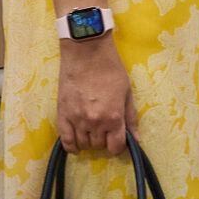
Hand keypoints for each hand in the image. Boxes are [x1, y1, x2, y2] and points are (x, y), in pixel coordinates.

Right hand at [56, 38, 136, 155]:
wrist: (86, 51)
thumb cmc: (110, 68)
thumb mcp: (126, 92)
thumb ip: (130, 118)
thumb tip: (135, 139)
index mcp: (114, 117)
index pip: (116, 147)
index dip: (118, 145)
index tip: (117, 138)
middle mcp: (95, 122)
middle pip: (99, 145)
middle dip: (104, 140)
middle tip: (104, 128)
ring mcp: (77, 119)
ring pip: (83, 144)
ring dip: (89, 140)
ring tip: (91, 129)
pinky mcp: (62, 114)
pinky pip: (66, 140)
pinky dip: (71, 146)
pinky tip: (76, 144)